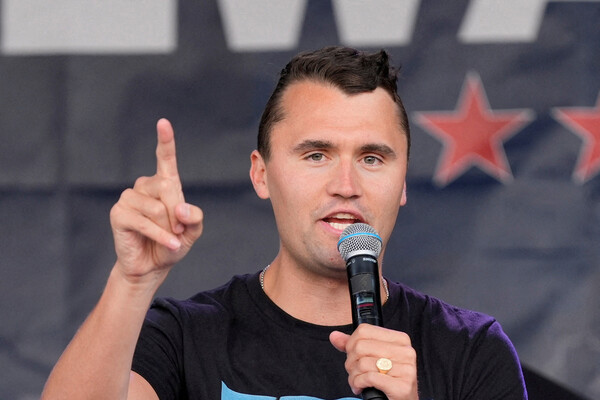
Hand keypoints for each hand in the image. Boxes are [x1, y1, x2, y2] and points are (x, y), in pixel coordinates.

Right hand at [109, 118, 203, 286]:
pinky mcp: (119, 214)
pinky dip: (161, 235)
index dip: (165, 140)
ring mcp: (129, 198)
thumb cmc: (172, 244)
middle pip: (168, 188)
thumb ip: (195, 217)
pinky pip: (144, 222)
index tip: (163, 123)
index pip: (165, 158)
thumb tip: (180, 209)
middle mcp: (145, 186)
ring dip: (168, 227)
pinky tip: (169, 244)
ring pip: (157, 208)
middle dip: (178, 214)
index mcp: (164, 184)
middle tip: (178, 230)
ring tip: (168, 236)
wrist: (152, 266)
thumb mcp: (193, 231)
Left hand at [330, 324, 417, 399]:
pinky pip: (369, 377)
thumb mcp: (373, 358)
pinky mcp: (402, 385)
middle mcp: (406, 352)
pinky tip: (361, 387)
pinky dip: (359, 383)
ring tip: (358, 382)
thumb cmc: (388, 380)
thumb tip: (335, 336)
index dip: (351, 344)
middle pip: (361, 347)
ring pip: (363, 363)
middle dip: (351, 362)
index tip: (352, 355)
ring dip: (354, 376)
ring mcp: (406, 369)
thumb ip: (354, 345)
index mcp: (400, 339)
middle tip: (354, 372)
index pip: (364, 330)